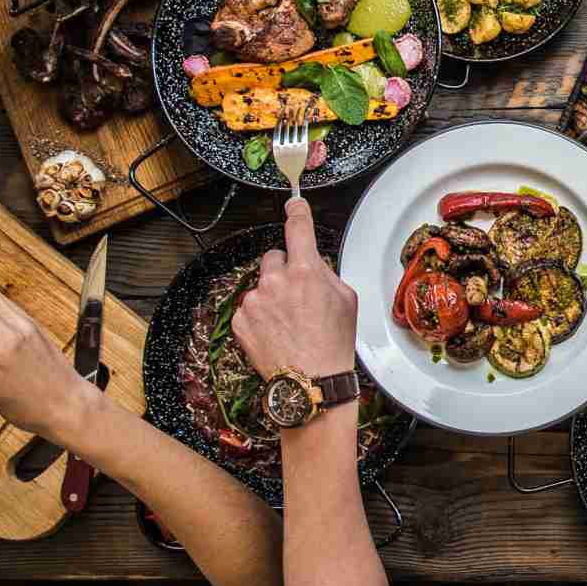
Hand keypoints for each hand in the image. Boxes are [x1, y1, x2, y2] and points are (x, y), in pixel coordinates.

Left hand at [231, 198, 358, 381]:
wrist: (310, 381)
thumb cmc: (333, 343)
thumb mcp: (346, 299)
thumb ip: (325, 272)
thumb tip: (312, 262)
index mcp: (304, 272)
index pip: (298, 228)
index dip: (297, 212)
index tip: (294, 204)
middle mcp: (275, 281)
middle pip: (275, 256)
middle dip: (286, 269)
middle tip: (299, 294)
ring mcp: (254, 301)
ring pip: (262, 283)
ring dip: (272, 293)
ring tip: (289, 320)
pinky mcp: (240, 319)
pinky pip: (250, 305)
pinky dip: (261, 314)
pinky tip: (276, 330)